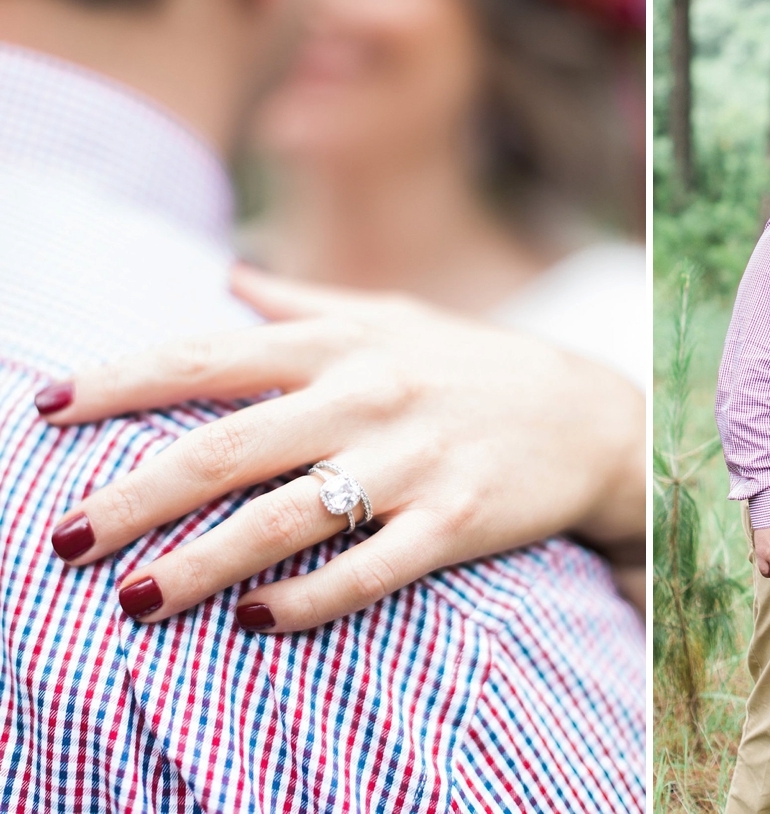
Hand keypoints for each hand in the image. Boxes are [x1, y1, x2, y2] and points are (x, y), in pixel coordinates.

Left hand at [41, 265, 644, 630]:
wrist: (592, 414)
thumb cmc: (476, 365)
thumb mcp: (396, 315)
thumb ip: (306, 300)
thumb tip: (229, 273)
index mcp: (341, 343)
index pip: (207, 356)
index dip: (119, 381)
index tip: (46, 409)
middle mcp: (367, 396)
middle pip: (224, 448)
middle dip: (133, 497)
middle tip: (63, 538)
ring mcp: (413, 461)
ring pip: (284, 518)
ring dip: (199, 564)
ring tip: (131, 600)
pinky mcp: (457, 519)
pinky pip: (368, 569)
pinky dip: (306, 599)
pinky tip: (253, 620)